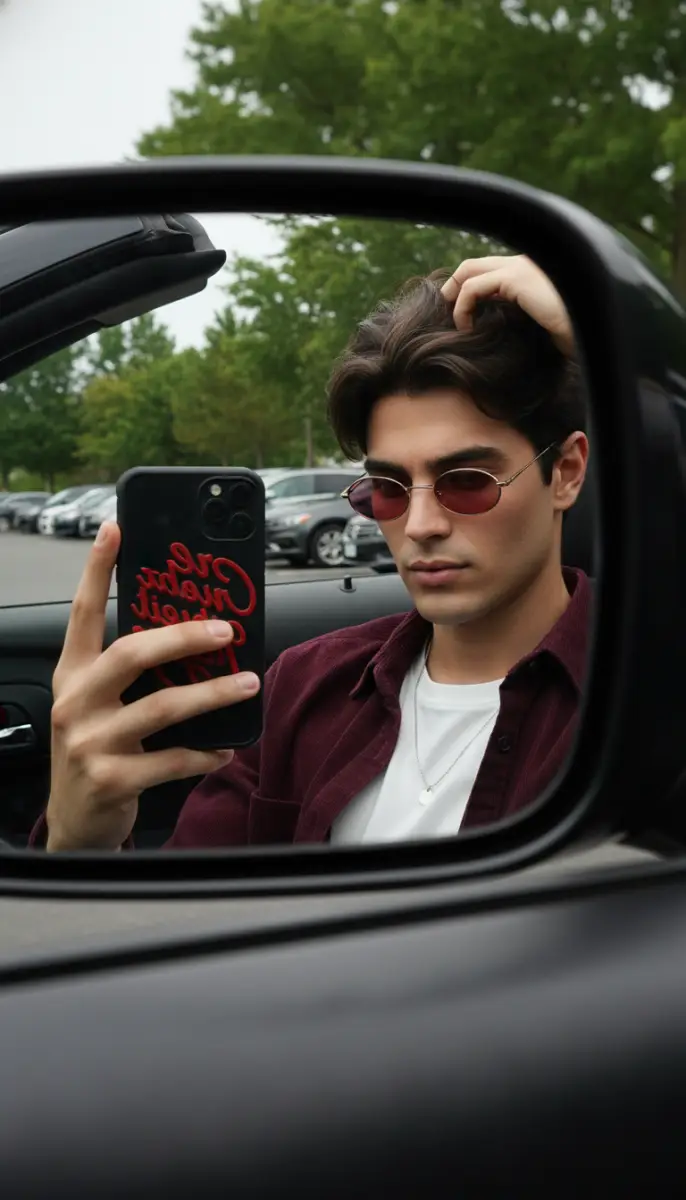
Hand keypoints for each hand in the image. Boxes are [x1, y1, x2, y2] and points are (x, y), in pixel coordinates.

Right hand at [46, 521, 260, 851]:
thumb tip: (194, 635)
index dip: (97, 570)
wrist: (75, 821)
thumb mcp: (97, 704)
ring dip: (213, 693)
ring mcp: (90, 743)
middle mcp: (75, 703)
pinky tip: (226, 746)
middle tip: (225, 629)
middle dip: (183, 636)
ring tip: (247, 683)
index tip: (116, 529)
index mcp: (71, 675)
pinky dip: (206, 752)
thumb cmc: (96, 750)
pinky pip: (173, 759)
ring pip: (163, 706)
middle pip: (131, 653)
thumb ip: (129, 673)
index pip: (82, 613)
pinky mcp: (112, 780)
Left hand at [441, 254, 574, 356]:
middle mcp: (525, 263)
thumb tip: (494, 333)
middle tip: (446, 314)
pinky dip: (462, 308)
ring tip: (457, 325)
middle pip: (473, 264)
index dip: (469, 291)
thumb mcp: (539, 327)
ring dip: (455, 299)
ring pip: (468, 271)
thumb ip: (519, 319)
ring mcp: (521, 266)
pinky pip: (473, 287)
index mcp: (532, 272)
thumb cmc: (574, 336)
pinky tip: (467, 329)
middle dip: (454, 287)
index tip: (462, 318)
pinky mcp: (517, 277)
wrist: (594, 332)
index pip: (489, 271)